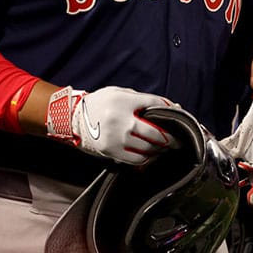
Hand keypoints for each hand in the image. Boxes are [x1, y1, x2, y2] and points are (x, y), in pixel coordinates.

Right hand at [45, 86, 177, 164]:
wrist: (74, 117)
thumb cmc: (101, 103)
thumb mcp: (120, 93)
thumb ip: (143, 99)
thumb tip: (169, 107)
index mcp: (124, 102)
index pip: (155, 105)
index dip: (169, 111)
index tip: (178, 117)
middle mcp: (121, 120)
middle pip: (155, 132)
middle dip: (171, 138)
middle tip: (178, 141)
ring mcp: (116, 138)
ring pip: (148, 148)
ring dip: (160, 149)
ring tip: (164, 147)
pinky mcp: (112, 151)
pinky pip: (137, 159)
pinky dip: (147, 158)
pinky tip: (150, 154)